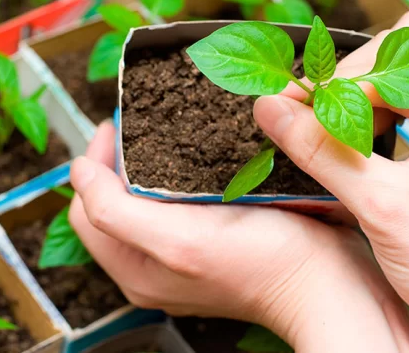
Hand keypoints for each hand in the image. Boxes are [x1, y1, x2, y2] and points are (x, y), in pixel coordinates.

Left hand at [69, 121, 408, 351]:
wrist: (331, 286)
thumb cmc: (266, 264)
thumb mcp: (179, 240)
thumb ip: (115, 212)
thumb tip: (77, 172)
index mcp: (134, 266)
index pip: (86, 205)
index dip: (97, 160)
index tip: (120, 125)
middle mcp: (152, 265)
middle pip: (112, 201)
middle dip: (121, 157)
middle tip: (144, 123)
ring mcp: (182, 255)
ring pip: (145, 199)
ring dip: (150, 161)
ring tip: (169, 132)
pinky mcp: (211, 244)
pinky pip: (178, 202)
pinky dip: (179, 174)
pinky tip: (201, 155)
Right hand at [254, 11, 408, 351]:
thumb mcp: (381, 209)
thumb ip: (322, 152)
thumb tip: (270, 108)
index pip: (396, 63)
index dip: (338, 83)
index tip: (291, 107)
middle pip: (403, 50)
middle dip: (350, 81)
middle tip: (310, 116)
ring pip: (403, 70)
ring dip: (360, 95)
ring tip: (335, 133)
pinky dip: (373, 112)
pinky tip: (357, 142)